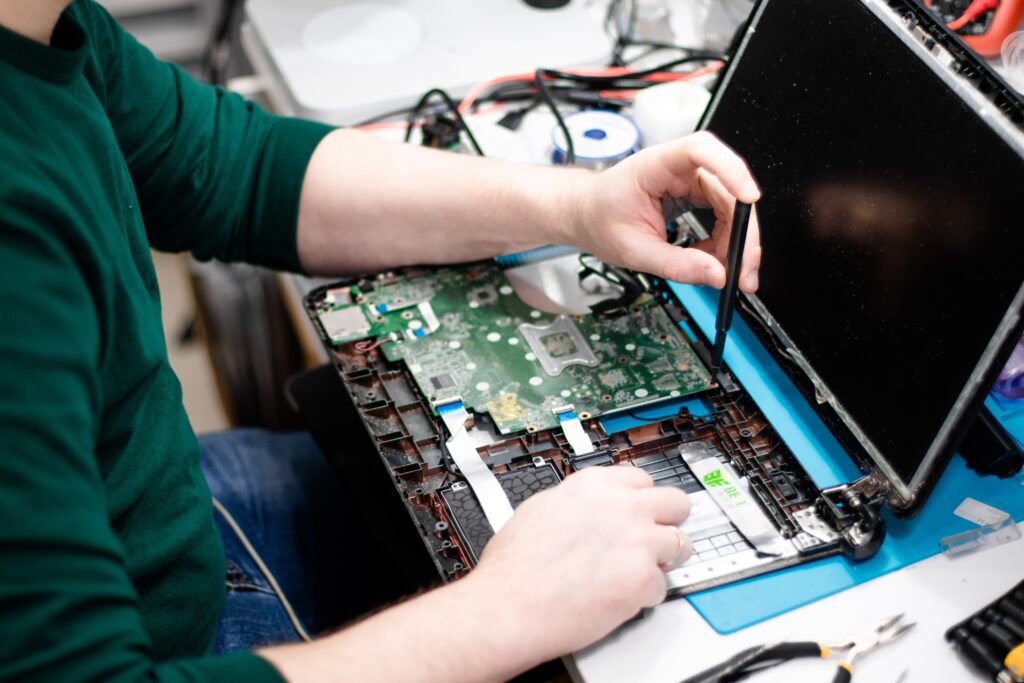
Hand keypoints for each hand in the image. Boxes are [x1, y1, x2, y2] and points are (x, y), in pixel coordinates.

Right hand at [469, 465, 691, 660]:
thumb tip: (591, 507)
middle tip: (654, 539)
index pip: (642, 479)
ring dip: (662, 560)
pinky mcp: (643, 577)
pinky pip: (664, 585)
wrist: (508, 606)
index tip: (641, 512)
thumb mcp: (540, 508)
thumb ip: (578, 502)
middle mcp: (620, 506)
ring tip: (636, 574)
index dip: (641, 500)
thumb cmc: (513, 568)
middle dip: (668, 522)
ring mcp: (636, 540)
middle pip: (676, 502)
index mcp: (593, 485)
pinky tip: (618, 598)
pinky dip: (645, 595)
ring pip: (681, 543)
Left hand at [570, 131, 761, 290]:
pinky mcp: (696, 194)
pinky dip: (724, 241)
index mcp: (655, 166)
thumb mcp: (633, 251)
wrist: (587, 214)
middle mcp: (678, 167)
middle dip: (743, 231)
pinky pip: (723, 214)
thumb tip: (716, 275)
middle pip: (728, 188)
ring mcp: (690, 179)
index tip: (749, 197)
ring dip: (736, 241)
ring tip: (725, 272)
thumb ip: (675, 265)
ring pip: (731, 204)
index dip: (731, 169)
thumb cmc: (600, 218)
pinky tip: (710, 260)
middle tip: (744, 269)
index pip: (700, 151)